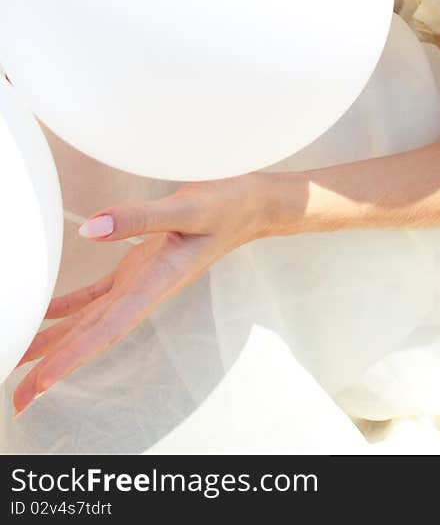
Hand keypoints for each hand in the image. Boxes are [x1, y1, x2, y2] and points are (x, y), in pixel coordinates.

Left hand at [13, 172, 271, 416]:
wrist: (251, 205)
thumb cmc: (227, 204)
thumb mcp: (188, 207)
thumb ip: (138, 218)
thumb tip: (90, 230)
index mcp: (155, 284)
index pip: (105, 330)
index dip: (70, 359)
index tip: (40, 384)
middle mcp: (143, 292)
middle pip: (90, 339)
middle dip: (53, 368)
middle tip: (16, 398)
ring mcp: (138, 283)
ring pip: (88, 322)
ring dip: (55, 345)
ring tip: (21, 365)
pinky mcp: (137, 268)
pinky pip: (96, 297)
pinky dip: (68, 310)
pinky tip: (48, 318)